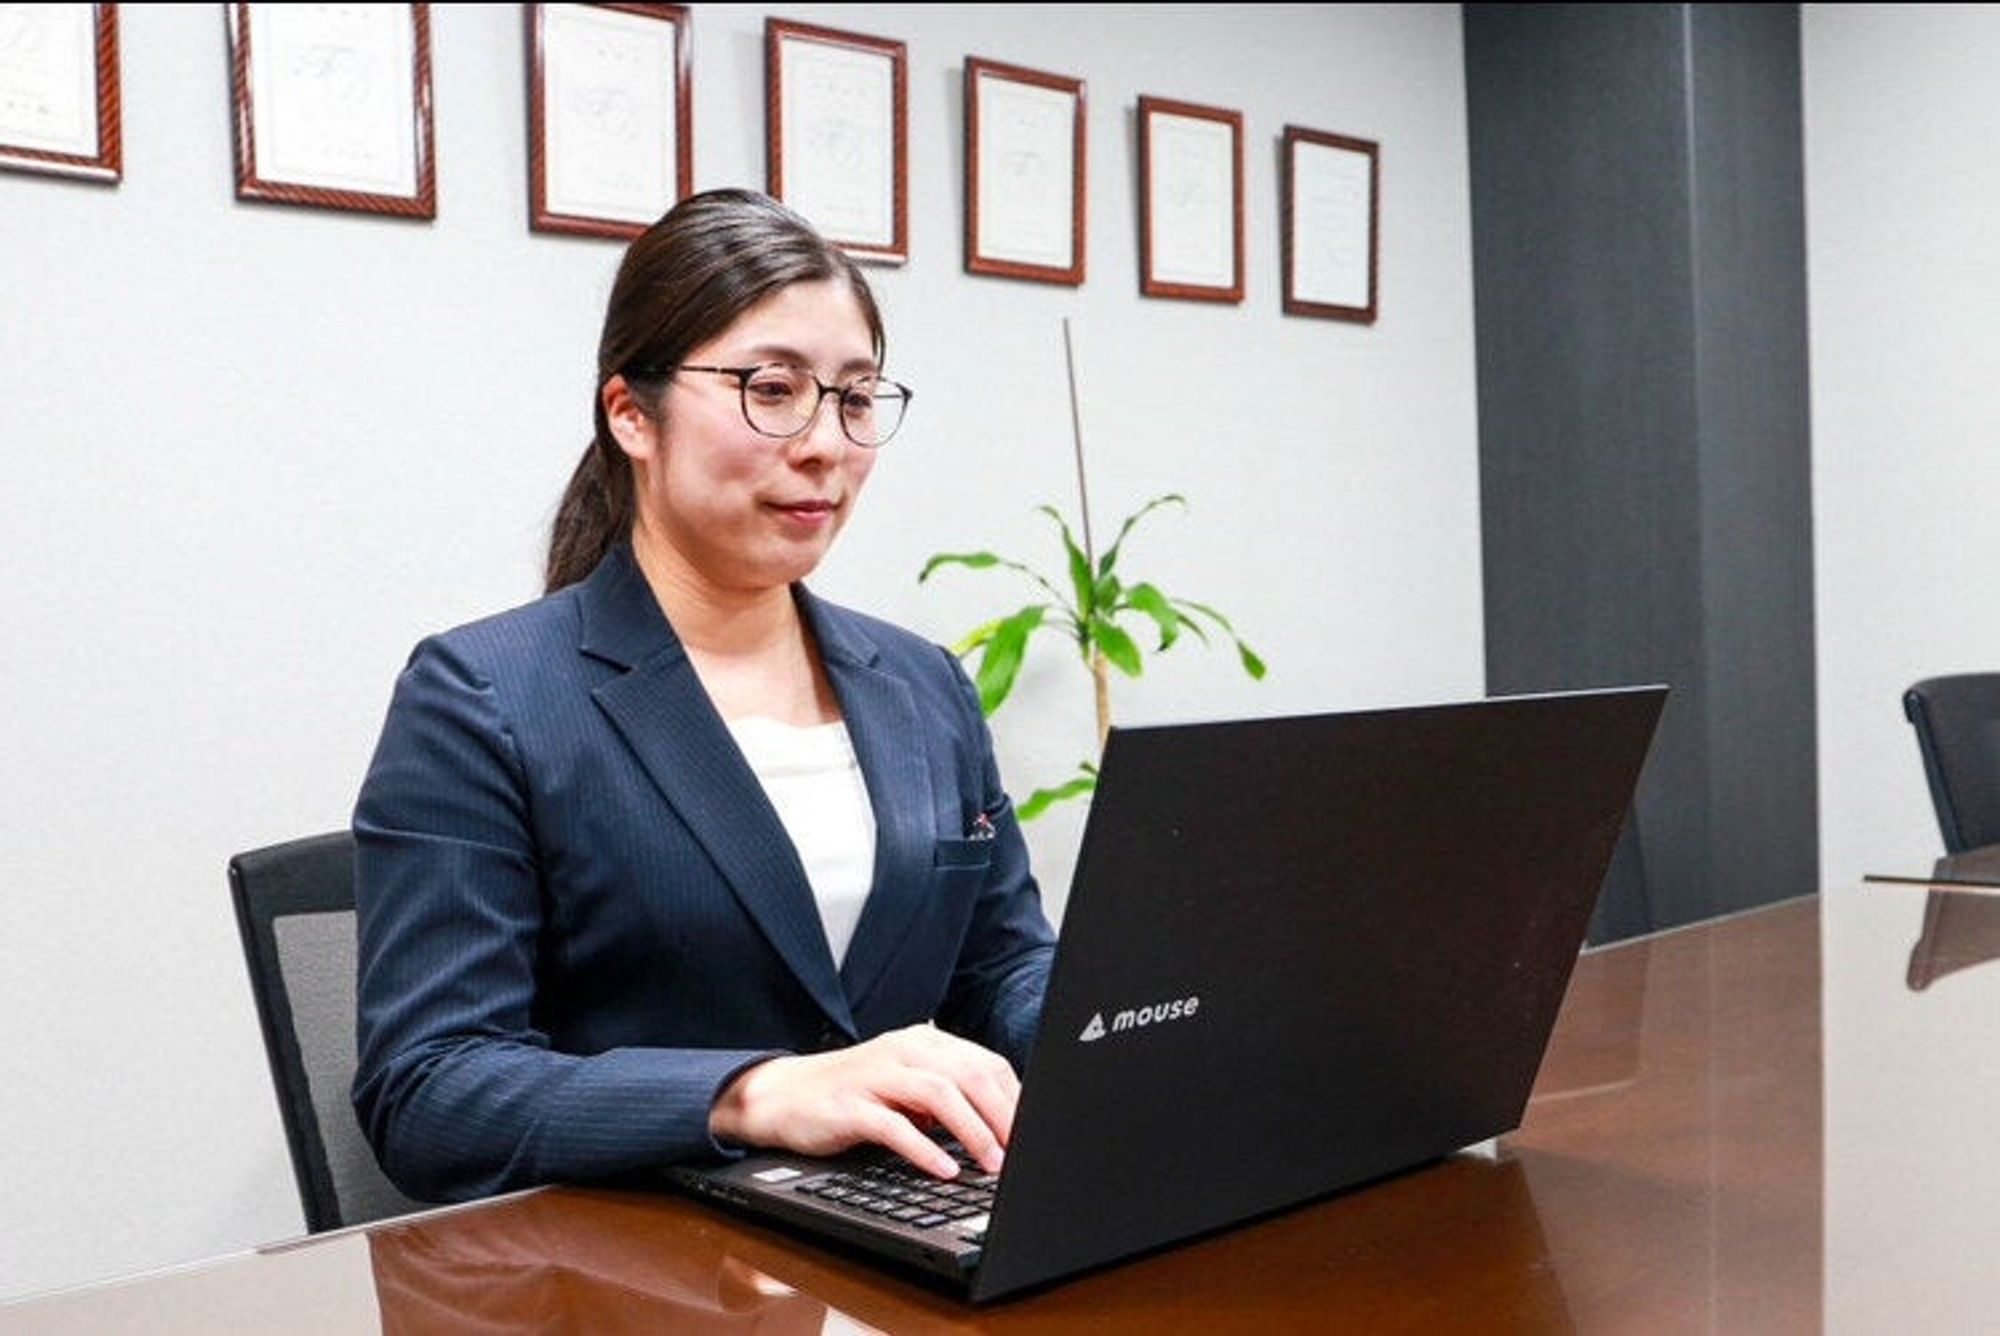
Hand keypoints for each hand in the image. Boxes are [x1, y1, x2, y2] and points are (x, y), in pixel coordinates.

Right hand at [709, 1023, 1018, 1177]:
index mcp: (923, 1042)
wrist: (782, 1095)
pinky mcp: (849, 1105)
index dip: (1015, 1098)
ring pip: (939, 1093)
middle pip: (969, 1074)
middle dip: (1003, 1115)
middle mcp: (903, 1051)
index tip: (1035, 1132)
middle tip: (1023, 1152)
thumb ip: (946, 1095)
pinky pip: (894, 1125)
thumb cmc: (852, 1093)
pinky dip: (924, 1149)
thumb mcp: (905, 1086)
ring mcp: (875, 1075)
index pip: (984, 1062)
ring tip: (993, 1163)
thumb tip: (1003, 1126)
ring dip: (973, 1131)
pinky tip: (943, 1170)